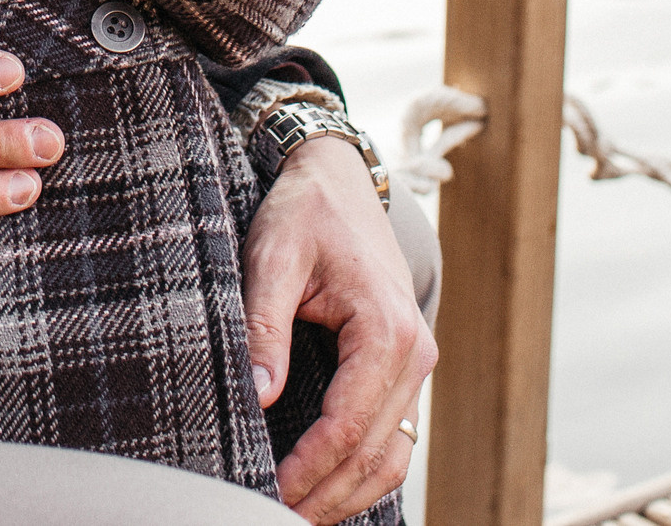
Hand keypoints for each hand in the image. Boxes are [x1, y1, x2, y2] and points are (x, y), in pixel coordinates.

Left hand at [242, 137, 436, 522]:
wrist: (338, 178)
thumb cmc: (303, 213)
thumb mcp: (271, 257)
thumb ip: (263, 326)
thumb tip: (255, 395)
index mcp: (386, 329)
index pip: (348, 424)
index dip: (309, 467)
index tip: (265, 491)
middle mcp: (415, 353)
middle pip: (375, 452)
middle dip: (326, 494)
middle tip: (268, 515)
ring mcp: (416, 364)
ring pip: (392, 454)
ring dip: (348, 494)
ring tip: (297, 515)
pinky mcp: (403, 368)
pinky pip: (393, 436)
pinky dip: (364, 472)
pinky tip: (325, 490)